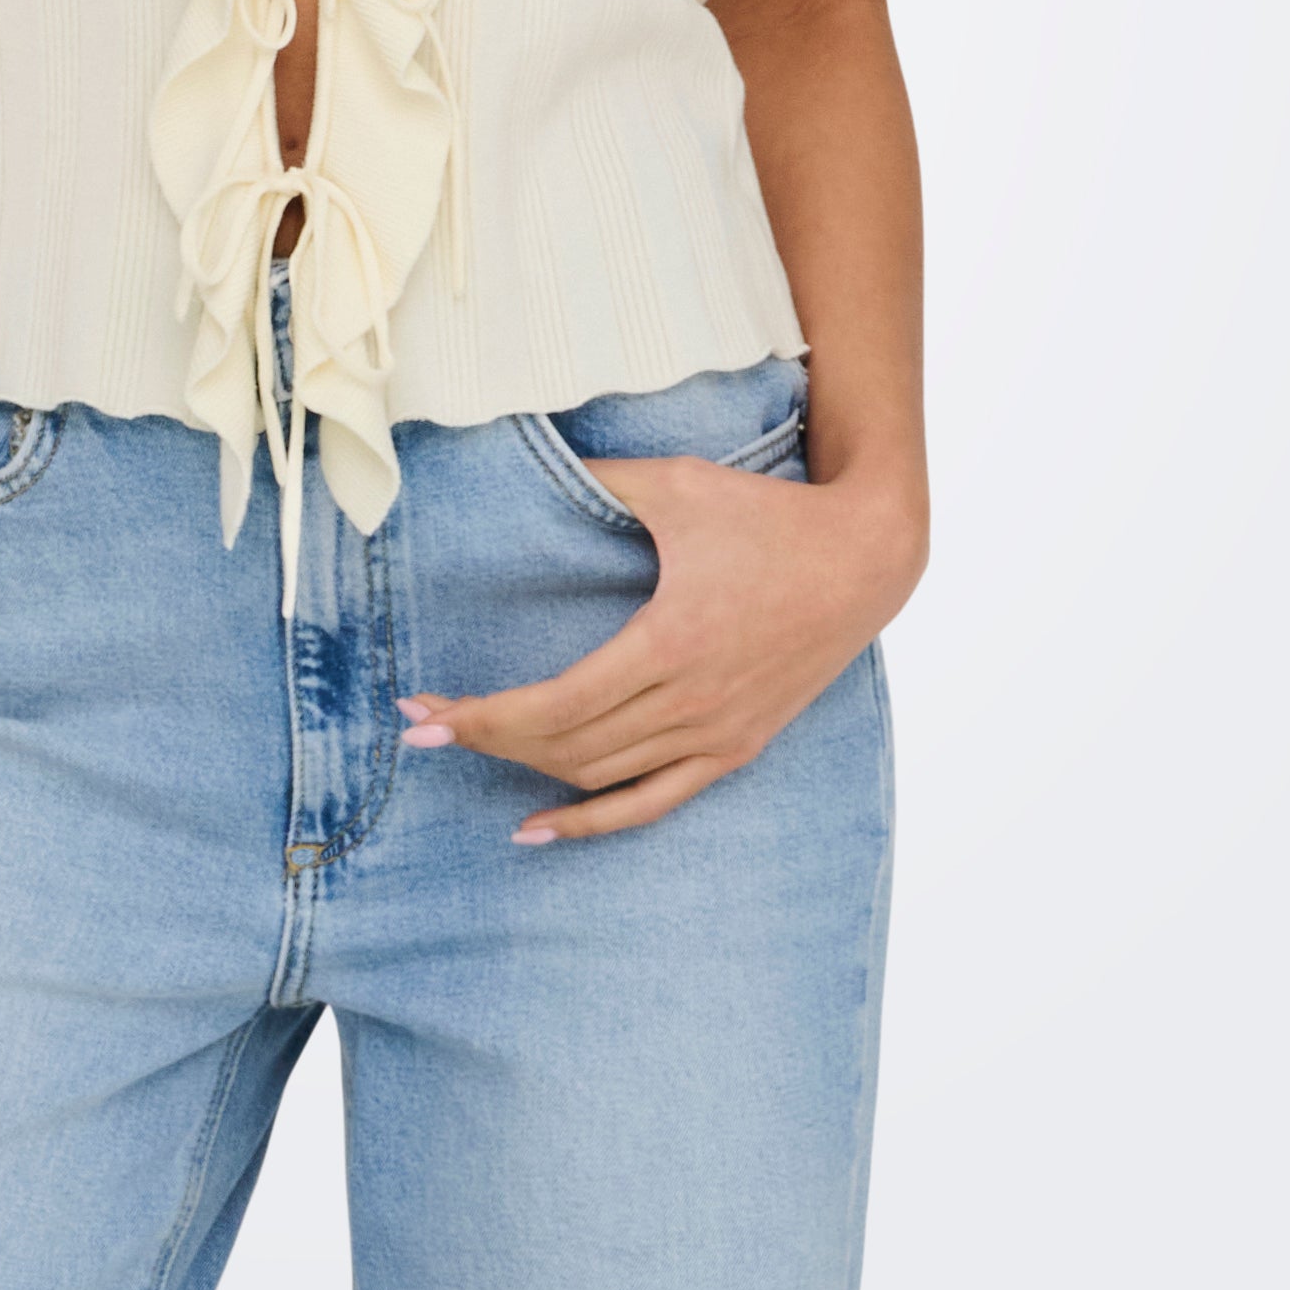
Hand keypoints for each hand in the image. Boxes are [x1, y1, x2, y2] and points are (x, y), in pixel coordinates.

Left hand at [398, 451, 927, 844]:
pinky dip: (592, 822)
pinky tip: (537, 829)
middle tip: (425, 724)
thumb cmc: (770, 514)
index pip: (554, 705)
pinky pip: (653, 801)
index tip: (423, 715)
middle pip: (565, 746)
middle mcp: (693, 702)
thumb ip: (602, 480)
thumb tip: (536, 460)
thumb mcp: (679, 484)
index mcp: (672, 642)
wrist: (866, 557)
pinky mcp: (737, 747)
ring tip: (470, 749)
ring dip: (528, 770)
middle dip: (487, 739)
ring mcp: (718, 734)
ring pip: (601, 776)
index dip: (482, 717)